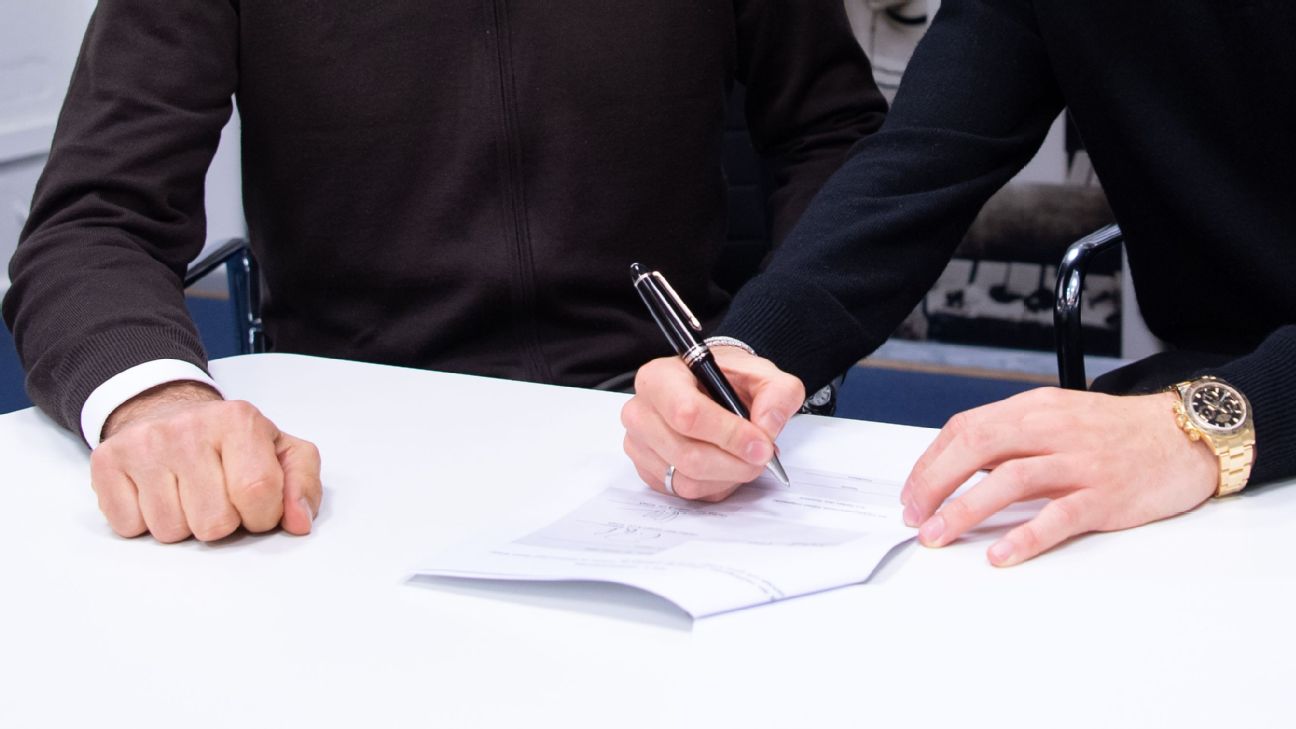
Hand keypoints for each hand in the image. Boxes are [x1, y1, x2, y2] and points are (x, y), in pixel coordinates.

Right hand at [90, 381, 322, 542]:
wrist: (168, 412)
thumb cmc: (232, 441)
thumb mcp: (282, 451)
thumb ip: (302, 485)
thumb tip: (299, 523)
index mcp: (239, 420)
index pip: (258, 493)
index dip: (262, 515)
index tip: (257, 506)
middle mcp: (188, 428)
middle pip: (214, 523)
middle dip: (223, 522)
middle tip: (218, 496)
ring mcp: (143, 444)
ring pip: (171, 532)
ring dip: (185, 524)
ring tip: (188, 493)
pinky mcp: (107, 462)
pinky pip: (130, 527)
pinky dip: (146, 522)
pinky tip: (158, 494)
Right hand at [620, 348, 804, 500]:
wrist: (710, 389)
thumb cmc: (727, 380)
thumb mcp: (761, 374)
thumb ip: (777, 393)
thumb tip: (767, 426)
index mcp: (659, 378)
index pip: (687, 413)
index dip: (729, 435)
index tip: (761, 445)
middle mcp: (640, 412)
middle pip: (687, 454)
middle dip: (735, 463)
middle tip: (763, 457)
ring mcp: (640, 445)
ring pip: (687, 479)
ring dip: (728, 477)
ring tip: (745, 459)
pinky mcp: (647, 471)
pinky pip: (684, 493)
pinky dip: (715, 486)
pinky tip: (726, 466)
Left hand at [902, 388, 1218, 566]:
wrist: (1184, 435)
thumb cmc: (1114, 431)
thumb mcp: (1056, 418)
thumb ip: (1011, 437)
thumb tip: (959, 465)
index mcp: (1033, 409)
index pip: (966, 428)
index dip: (930, 462)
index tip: (912, 493)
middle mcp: (1051, 430)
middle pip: (977, 447)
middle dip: (935, 483)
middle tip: (914, 515)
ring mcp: (1078, 462)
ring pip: (1010, 479)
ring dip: (965, 509)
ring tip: (938, 535)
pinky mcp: (1105, 495)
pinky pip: (1058, 515)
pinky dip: (1025, 535)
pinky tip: (1001, 554)